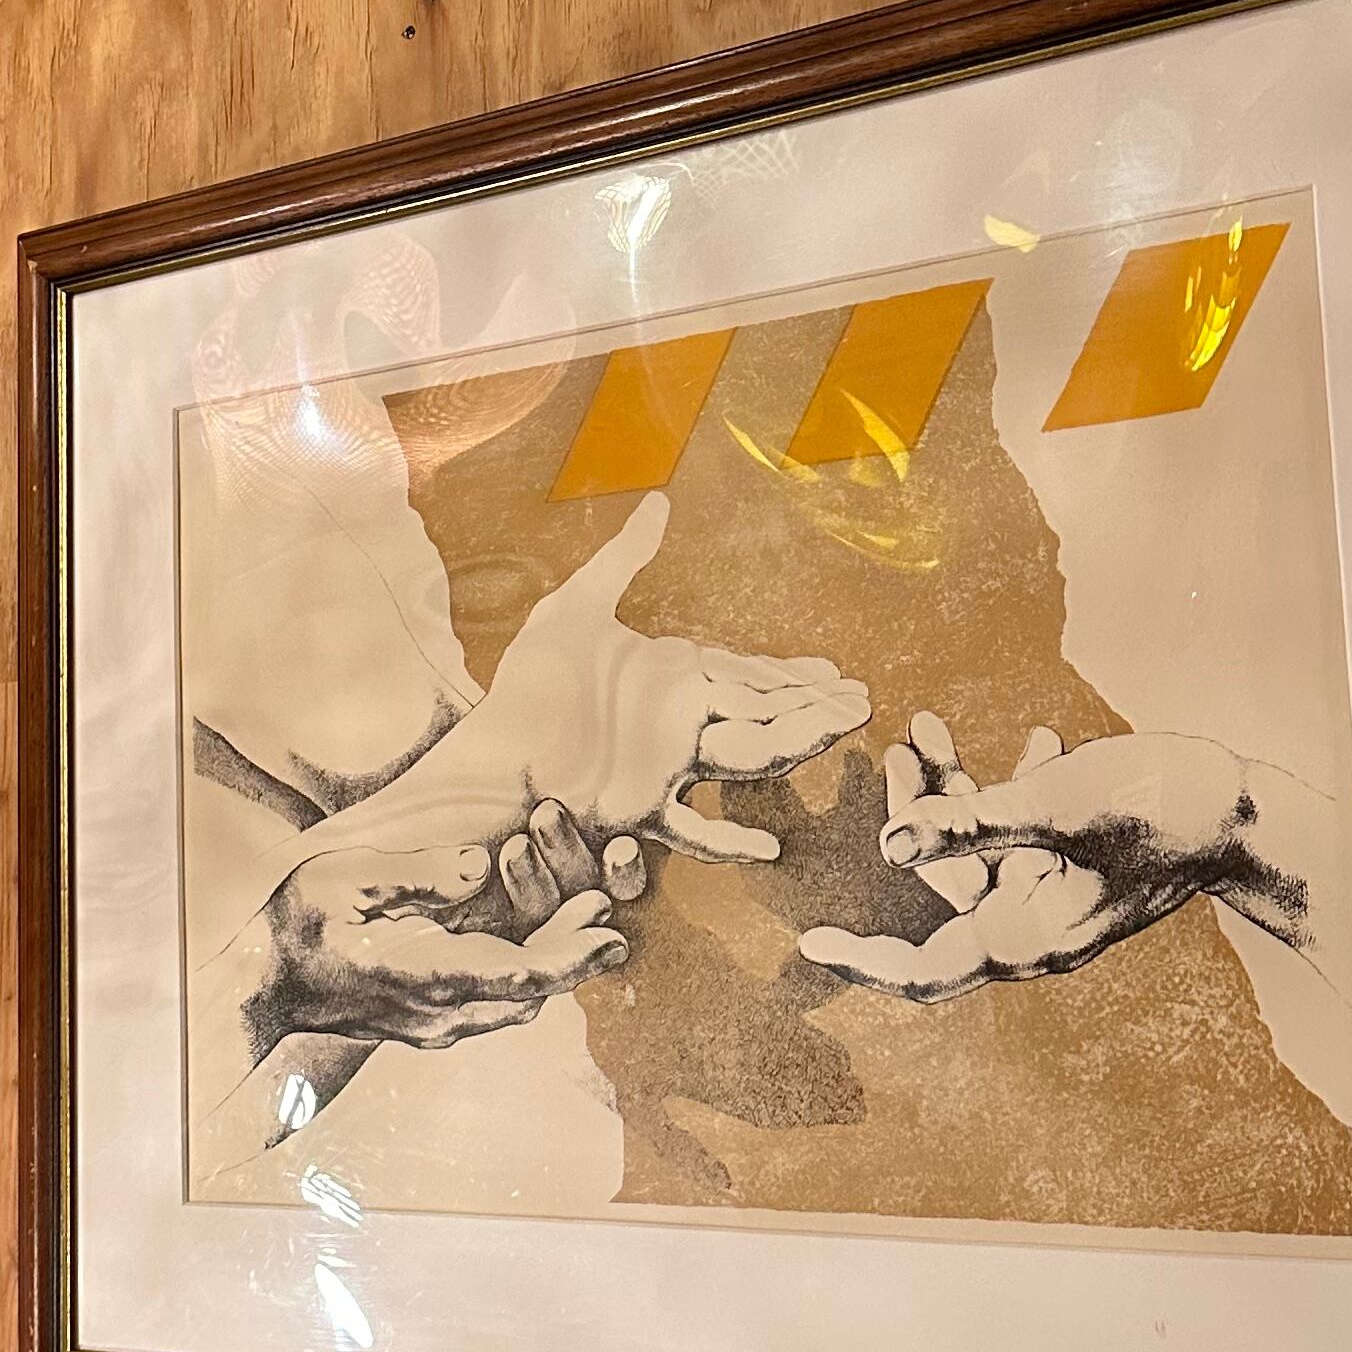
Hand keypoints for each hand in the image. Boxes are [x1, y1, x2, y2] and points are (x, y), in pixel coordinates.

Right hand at [247, 811, 645, 1059]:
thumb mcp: (346, 879)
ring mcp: (434, 1026)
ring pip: (515, 1004)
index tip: (612, 937)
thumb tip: (477, 867)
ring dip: (551, 964)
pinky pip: (492, 1006)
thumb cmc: (298, 924)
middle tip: (605, 907)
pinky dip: (523, 974)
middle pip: (529, 992)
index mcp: (424, 976)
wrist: (263, 985)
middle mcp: (439, 1013)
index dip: (572, 958)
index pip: (518, 978)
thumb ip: (415, 875)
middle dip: (573, 951)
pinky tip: (532, 939)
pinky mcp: (429, 1025)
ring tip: (581, 915)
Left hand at [451, 491, 867, 865]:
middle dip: (813, 707)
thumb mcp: (574, 609)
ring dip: (795, 745)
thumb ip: (623, 558)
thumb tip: (660, 500)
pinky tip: (767, 851)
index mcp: (671, 678)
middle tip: (864, 703)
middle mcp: (679, 724)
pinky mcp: (638, 808)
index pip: (746, 675)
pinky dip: (726, 842)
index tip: (838, 673)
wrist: (487, 751)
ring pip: (746, 756)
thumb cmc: (527, 685)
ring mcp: (664, 768)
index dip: (793, 675)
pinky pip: (691, 831)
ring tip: (841, 733)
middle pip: (762, 714)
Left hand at [797, 716, 1304, 994]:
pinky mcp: (1077, 860)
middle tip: (895, 749)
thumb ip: (971, 824)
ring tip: (925, 724)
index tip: (811, 944)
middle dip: (913, 818)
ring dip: (952, 791)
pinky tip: (1028, 738)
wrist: (1248, 807)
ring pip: (977, 850)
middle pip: (942, 889)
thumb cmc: (1159, 810)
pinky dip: (1007, 789)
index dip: (865, 962)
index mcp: (1028, 938)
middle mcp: (1037, 926)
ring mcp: (1057, 893)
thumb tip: (888, 843)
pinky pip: (1020, 833)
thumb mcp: (1054, 808)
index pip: (926, 969)